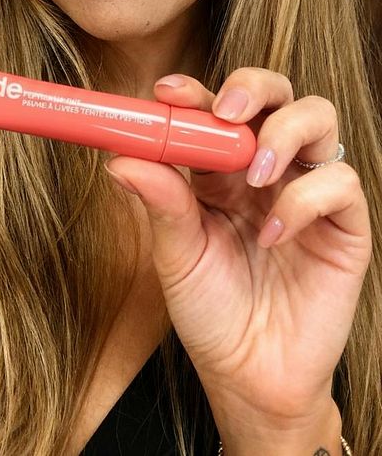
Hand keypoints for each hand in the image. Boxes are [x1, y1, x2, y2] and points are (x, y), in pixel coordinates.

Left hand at [104, 68, 371, 426]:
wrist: (249, 376)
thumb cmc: (209, 311)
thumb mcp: (176, 254)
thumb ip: (160, 203)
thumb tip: (120, 158)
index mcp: (219, 170)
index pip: (215, 110)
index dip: (195, 92)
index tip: (167, 91)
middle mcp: (266, 169)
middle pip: (275, 94)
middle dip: (252, 88)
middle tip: (224, 113)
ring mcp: (306, 190)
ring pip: (318, 118)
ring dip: (284, 132)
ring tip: (255, 173)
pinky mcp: (343, 225)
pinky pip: (339, 183)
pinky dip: (305, 199)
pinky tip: (274, 236)